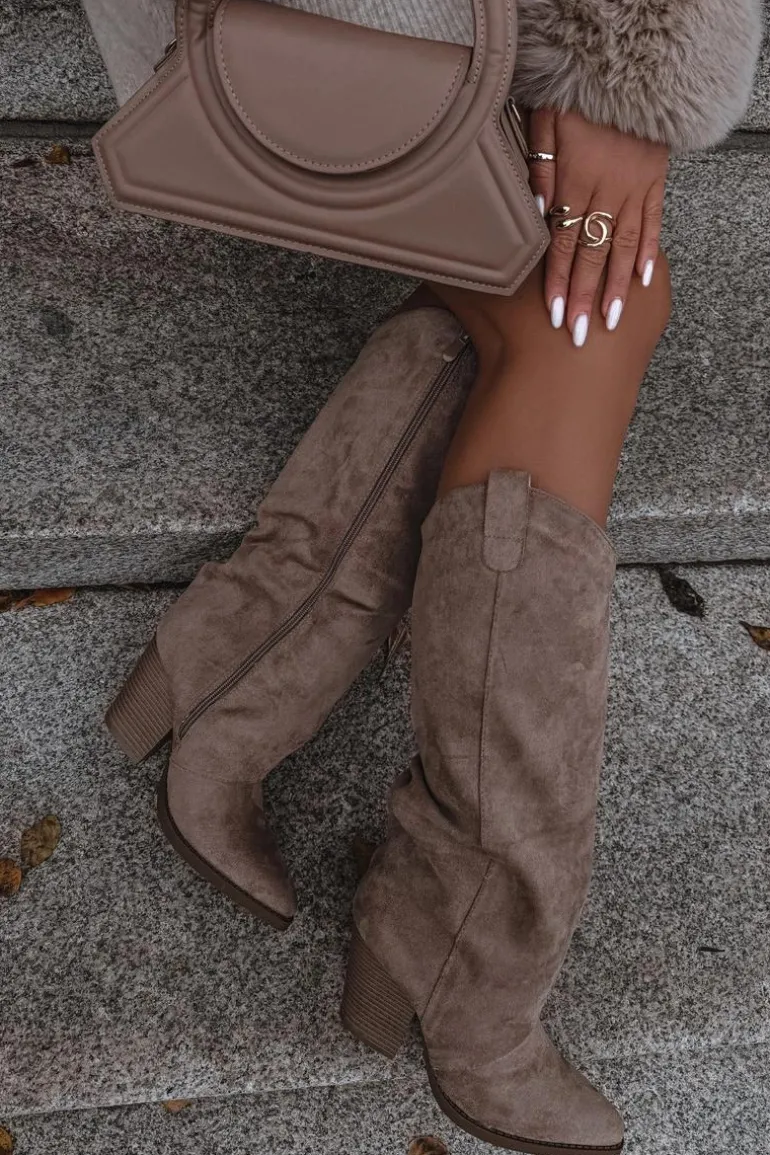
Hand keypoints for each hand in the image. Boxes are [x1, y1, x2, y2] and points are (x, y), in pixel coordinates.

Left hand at [527, 108, 669, 346]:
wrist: (628, 69)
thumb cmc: (578, 95)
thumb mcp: (545, 123)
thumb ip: (540, 169)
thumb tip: (537, 211)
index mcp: (575, 181)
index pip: (563, 242)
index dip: (557, 281)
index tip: (553, 314)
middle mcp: (606, 191)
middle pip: (592, 254)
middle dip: (584, 297)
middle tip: (579, 335)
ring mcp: (634, 189)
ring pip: (623, 246)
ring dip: (616, 286)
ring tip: (611, 320)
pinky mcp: (654, 181)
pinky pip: (652, 222)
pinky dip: (648, 252)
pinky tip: (642, 280)